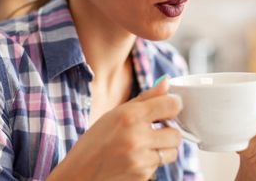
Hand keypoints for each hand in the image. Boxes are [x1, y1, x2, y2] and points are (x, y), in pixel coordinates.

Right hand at [48, 77, 181, 180]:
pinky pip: (160, 166)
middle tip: (154, 130)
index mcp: (130, 116)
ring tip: (144, 145)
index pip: (172, 105)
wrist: (79, 174)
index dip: (174, 105)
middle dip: (168, 131)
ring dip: (163, 148)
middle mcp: (137, 137)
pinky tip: (134, 159)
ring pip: (172, 152)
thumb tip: (167, 83)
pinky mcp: (142, 176)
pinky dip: (151, 162)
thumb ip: (146, 98)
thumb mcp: (116, 113)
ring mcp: (140, 160)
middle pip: (176, 133)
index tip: (169, 107)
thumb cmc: (95, 141)